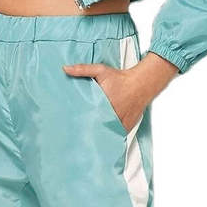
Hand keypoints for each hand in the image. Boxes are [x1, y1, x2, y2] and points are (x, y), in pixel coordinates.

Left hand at [63, 52, 178, 132]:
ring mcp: (120, 122)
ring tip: (90, 137)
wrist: (141, 83)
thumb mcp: (100, 71)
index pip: (88, 116)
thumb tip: (65, 69)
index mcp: (103, 103)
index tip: (73, 123)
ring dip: (99, 134)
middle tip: (80, 131)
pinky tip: (103, 137)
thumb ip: (82, 70)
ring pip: (106, 133)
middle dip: (88, 128)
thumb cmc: (121, 78)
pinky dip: (111, 136)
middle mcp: (112, 114)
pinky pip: (116, 135)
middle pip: (96, 126)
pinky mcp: (126, 126)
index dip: (81, 120)